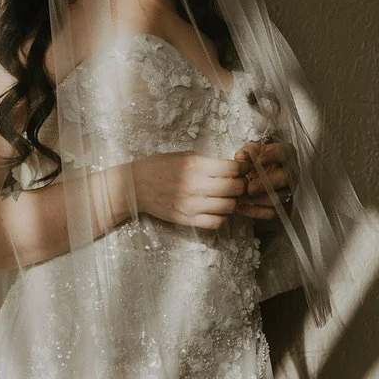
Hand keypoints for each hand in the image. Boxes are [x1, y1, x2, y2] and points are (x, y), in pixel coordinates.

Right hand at [131, 151, 248, 230]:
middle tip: (237, 183)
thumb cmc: (159, 167)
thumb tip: (232, 168)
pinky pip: (216, 222)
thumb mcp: (184, 156)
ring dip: (232, 202)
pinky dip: (221, 216)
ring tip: (226, 197)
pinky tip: (215, 209)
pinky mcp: (187, 220)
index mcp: (196, 166)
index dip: (243, 168)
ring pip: (229, 207)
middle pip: (235, 189)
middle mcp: (196, 186)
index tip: (242, 169)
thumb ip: (208, 163)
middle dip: (241, 185)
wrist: (136, 186)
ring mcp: (192, 206)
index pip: (233, 169)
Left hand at [233, 140, 296, 220]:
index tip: (258, 161)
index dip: (271, 157)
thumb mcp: (251, 150)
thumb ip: (246, 152)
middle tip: (249, 187)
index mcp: (286, 154)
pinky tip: (240, 207)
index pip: (283, 154)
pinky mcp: (281, 204)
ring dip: (258, 199)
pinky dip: (254, 211)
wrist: (259, 171)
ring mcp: (287, 189)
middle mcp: (290, 172)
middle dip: (264, 184)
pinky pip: (271, 211)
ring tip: (241, 198)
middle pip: (284, 178)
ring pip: (278, 197)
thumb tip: (240, 157)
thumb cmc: (257, 157)